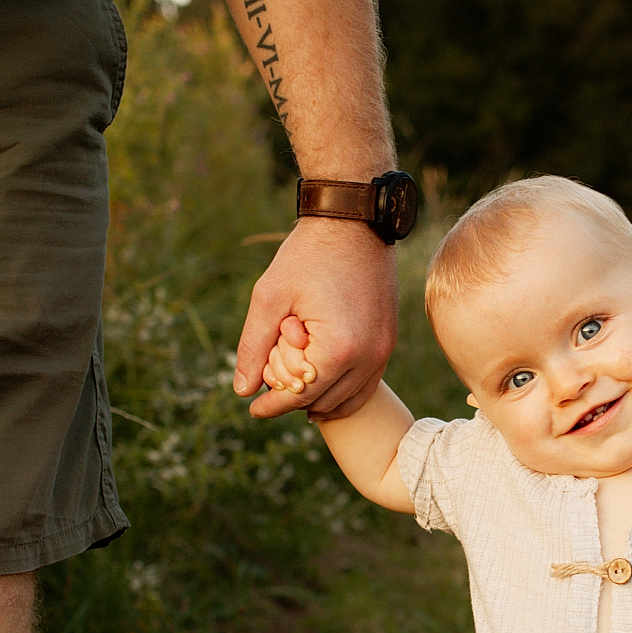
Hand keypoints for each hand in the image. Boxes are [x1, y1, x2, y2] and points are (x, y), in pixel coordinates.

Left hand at [233, 217, 397, 418]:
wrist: (355, 222)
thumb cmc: (308, 255)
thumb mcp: (270, 296)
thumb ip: (254, 345)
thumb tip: (243, 391)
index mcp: (339, 348)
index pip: (301, 394)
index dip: (273, 406)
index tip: (253, 410)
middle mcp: (369, 356)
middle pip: (326, 402)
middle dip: (295, 402)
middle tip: (270, 393)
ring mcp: (384, 351)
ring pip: (350, 399)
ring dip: (321, 402)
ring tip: (296, 397)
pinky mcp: (388, 342)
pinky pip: (368, 383)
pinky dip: (344, 392)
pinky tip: (324, 388)